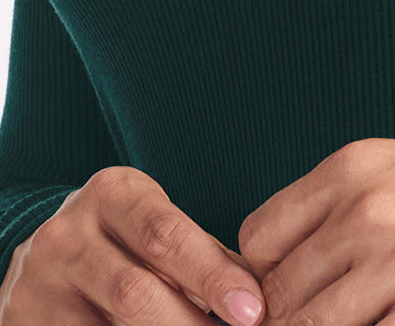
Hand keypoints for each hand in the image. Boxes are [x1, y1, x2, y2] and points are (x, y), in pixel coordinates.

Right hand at [0, 165, 266, 325]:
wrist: (48, 255)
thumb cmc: (125, 238)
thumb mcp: (156, 225)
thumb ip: (200, 254)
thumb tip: (256, 291)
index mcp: (113, 194)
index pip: (166, 235)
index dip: (212, 275)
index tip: (251, 310)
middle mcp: (69, 233)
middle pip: (136, 291)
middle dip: (190, 325)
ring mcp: (40, 283)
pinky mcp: (26, 323)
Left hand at [238, 136, 394, 325]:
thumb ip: (343, 204)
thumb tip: (293, 260)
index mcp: (352, 168)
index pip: (259, 236)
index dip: (262, 277)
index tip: (281, 296)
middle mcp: (366, 210)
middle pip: (280, 291)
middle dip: (286, 320)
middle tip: (309, 323)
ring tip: (356, 323)